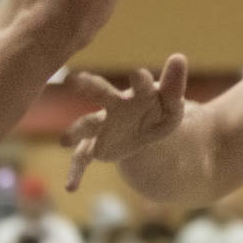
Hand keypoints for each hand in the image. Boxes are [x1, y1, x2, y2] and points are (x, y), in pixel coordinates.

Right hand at [61, 54, 187, 191]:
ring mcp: (104, 125)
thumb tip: (178, 56)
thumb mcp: (172, 105)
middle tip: (74, 80)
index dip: (140, 80)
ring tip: (64, 140)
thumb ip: (174, 86)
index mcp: (139, 92)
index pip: (141, 84)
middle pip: (102, 93)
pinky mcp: (98, 145)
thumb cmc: (159, 111)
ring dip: (76, 130)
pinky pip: (83, 157)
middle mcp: (116, 104)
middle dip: (90, 86)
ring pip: (88, 124)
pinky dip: (76, 171)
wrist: (146, 130)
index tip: (138, 74)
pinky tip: (71, 186)